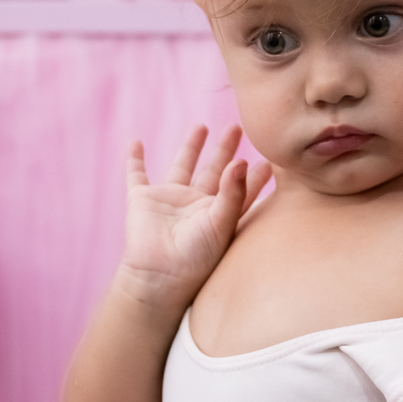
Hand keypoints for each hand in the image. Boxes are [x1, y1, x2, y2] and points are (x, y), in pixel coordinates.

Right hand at [119, 124, 270, 310]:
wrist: (160, 275)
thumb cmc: (197, 257)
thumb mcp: (222, 223)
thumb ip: (234, 192)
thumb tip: (243, 160)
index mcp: (218, 212)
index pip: (239, 188)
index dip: (253, 176)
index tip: (268, 160)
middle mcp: (195, 205)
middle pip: (213, 170)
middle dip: (224, 150)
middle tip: (236, 127)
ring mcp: (168, 201)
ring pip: (181, 166)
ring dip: (190, 147)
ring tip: (201, 127)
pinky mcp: (142, 200)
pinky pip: (136, 175)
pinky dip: (134, 160)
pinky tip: (135, 143)